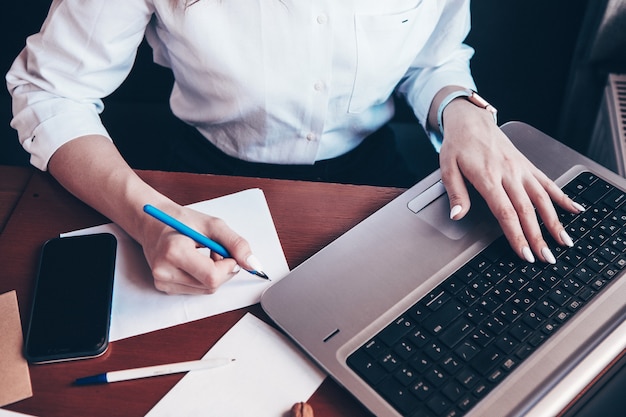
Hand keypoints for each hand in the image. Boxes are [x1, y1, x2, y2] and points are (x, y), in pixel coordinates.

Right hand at [140, 203, 256, 293]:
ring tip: (205, 255)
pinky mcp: (164, 288)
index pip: (212, 275)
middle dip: (223, 270)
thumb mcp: (212, 225)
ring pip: (206, 290)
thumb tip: (252, 264)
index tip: (228, 253)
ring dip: (214, 275)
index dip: (229, 266)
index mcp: (173, 251)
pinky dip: (204, 278)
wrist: (153, 223)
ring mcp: (162, 281)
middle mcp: (164, 270)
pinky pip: (197, 290)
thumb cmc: (181, 221)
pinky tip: (196, 263)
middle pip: (211, 285)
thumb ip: (236, 244)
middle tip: (217, 251)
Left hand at [438, 99, 583, 263]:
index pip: (505, 212)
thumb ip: (455, 193)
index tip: (524, 253)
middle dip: (538, 237)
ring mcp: (521, 169)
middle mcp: (508, 173)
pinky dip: (562, 197)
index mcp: (488, 177)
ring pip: (542, 198)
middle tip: (547, 258)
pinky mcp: (527, 165)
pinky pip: (548, 182)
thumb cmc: (458, 144)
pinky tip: (575, 210)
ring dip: (554, 222)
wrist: (471, 119)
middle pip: (526, 210)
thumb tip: (457, 215)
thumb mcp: (447, 168)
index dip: (516, 235)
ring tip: (564, 241)